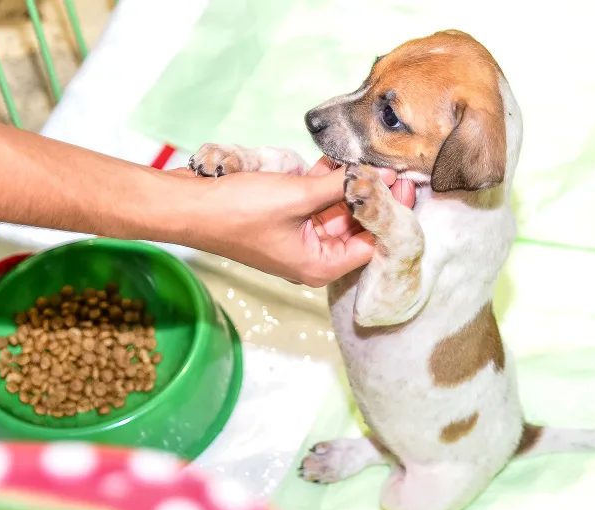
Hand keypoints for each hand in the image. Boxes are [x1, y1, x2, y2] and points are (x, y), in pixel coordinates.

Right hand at [186, 157, 413, 286]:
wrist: (188, 207)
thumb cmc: (238, 211)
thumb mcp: (298, 196)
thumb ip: (342, 185)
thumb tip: (379, 176)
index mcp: (319, 265)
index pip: (371, 242)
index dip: (389, 213)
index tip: (406, 183)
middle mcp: (312, 256)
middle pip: (355, 227)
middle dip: (371, 197)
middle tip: (393, 166)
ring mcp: (297, 238)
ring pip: (335, 212)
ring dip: (348, 187)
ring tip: (371, 159)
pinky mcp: (283, 220)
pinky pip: (314, 203)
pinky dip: (325, 184)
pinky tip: (338, 161)